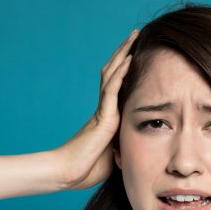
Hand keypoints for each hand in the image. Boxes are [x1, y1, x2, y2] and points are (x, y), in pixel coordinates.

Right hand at [54, 28, 137, 189]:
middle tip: (135, 36)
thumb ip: (125, 144)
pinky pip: (112, 90)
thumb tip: (142, 145)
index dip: (127, 70)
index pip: (118, 86)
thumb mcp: (115, 155)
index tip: (137, 55)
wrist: (68, 174)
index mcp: (108, 118)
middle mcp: (104, 109)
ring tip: (133, 36)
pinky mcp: (102, 117)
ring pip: (113, 75)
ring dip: (123, 54)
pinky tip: (130, 59)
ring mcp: (103, 111)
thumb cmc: (88, 169)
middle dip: (124, 53)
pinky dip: (121, 73)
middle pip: (114, 73)